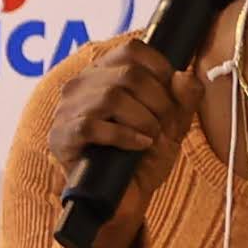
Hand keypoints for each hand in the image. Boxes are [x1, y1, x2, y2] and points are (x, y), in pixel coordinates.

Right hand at [40, 39, 194, 247]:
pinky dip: (125, 136)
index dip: (161, 69)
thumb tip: (185, 76)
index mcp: (106, 72)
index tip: (172, 96)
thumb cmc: (143, 156)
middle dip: (158, 102)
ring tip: (151, 137)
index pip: (133, 49)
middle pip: (129, 74)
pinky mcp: (62, 136)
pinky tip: (138, 146)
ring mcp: (68, 109)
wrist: (124, 198)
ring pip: (113, 97)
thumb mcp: (172, 125)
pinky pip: (93, 125)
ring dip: (143, 120)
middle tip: (164, 125)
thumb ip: (184, 99)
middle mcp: (82, 84)